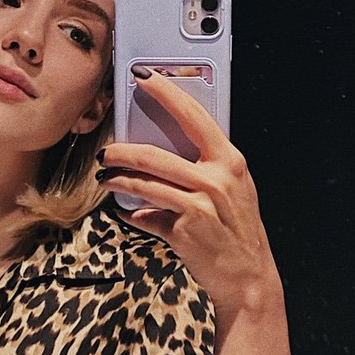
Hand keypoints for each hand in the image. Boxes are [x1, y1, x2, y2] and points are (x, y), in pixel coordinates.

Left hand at [95, 67, 281, 319]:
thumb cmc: (237, 231)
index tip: (144, 77)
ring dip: (118, 179)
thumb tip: (166, 155)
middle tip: (106, 150)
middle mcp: (217, 178)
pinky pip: (147, 215)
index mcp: (230, 161)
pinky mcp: (185, 228)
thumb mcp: (232, 191)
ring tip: (105, 176)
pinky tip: (125, 211)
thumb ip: (206, 170)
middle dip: (122, 150)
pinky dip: (133, 212)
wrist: (248, 277)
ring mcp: (200, 203)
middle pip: (155, 154)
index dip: (167, 93)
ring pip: (144, 182)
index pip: (194, 116)